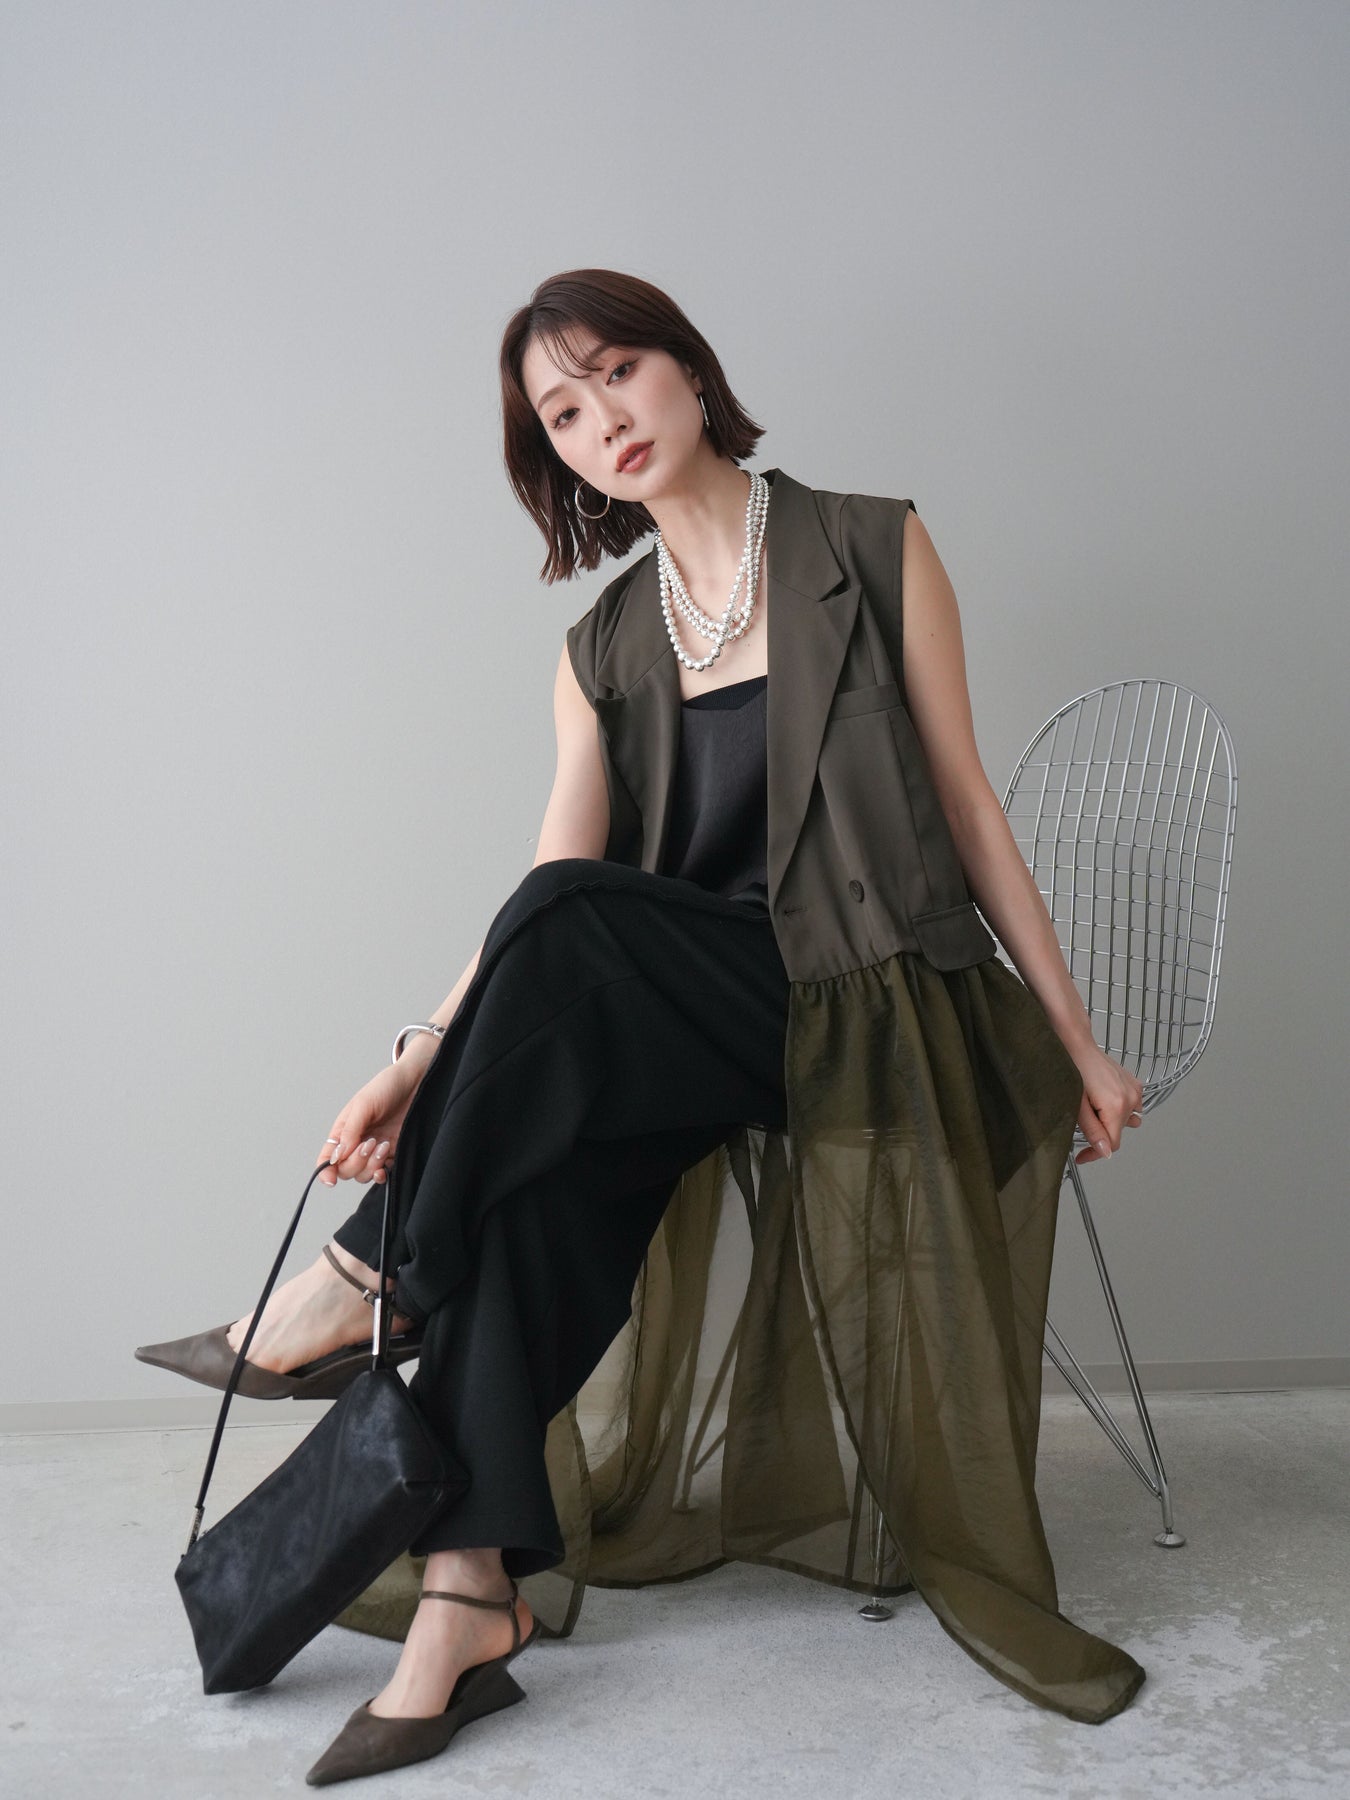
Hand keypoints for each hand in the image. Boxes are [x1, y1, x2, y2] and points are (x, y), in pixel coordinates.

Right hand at [314, 1060, 425, 1188]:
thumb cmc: (386, 1086)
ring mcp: (374, 1149)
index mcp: (343, 1131)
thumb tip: (337, 1157)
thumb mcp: (364, 1104)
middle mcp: (356, 1143)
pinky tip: (385, 1166)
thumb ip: (350, 1131)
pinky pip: (382, 1173)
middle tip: (370, 1143)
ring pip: (363, 1174)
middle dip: (356, 1162)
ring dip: (371, 1166)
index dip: (326, 1170)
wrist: (415, 1082)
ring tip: (384, 1145)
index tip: (331, 1180)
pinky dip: (382, 1174)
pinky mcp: (392, 1153)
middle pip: (345, 1169)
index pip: (328, 1157)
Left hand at [1068, 1043, 1143, 1164]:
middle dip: (1101, 1132)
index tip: (1082, 1155)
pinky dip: (1119, 1108)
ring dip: (1111, 1121)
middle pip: (1118, 1132)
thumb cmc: (1073, 1070)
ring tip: (1093, 1107)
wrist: (1077, 1046)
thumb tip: (1105, 1152)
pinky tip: (1102, 1098)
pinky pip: (1131, 1105)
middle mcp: (1131, 1099)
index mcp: (1117, 1106)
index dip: (1095, 1153)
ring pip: (1126, 1120)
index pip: (1113, 1144)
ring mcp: (1135, 1090)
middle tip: (1082, 1119)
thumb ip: (1092, 1131)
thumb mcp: (1077, 1106)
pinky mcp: (1134, 1084)